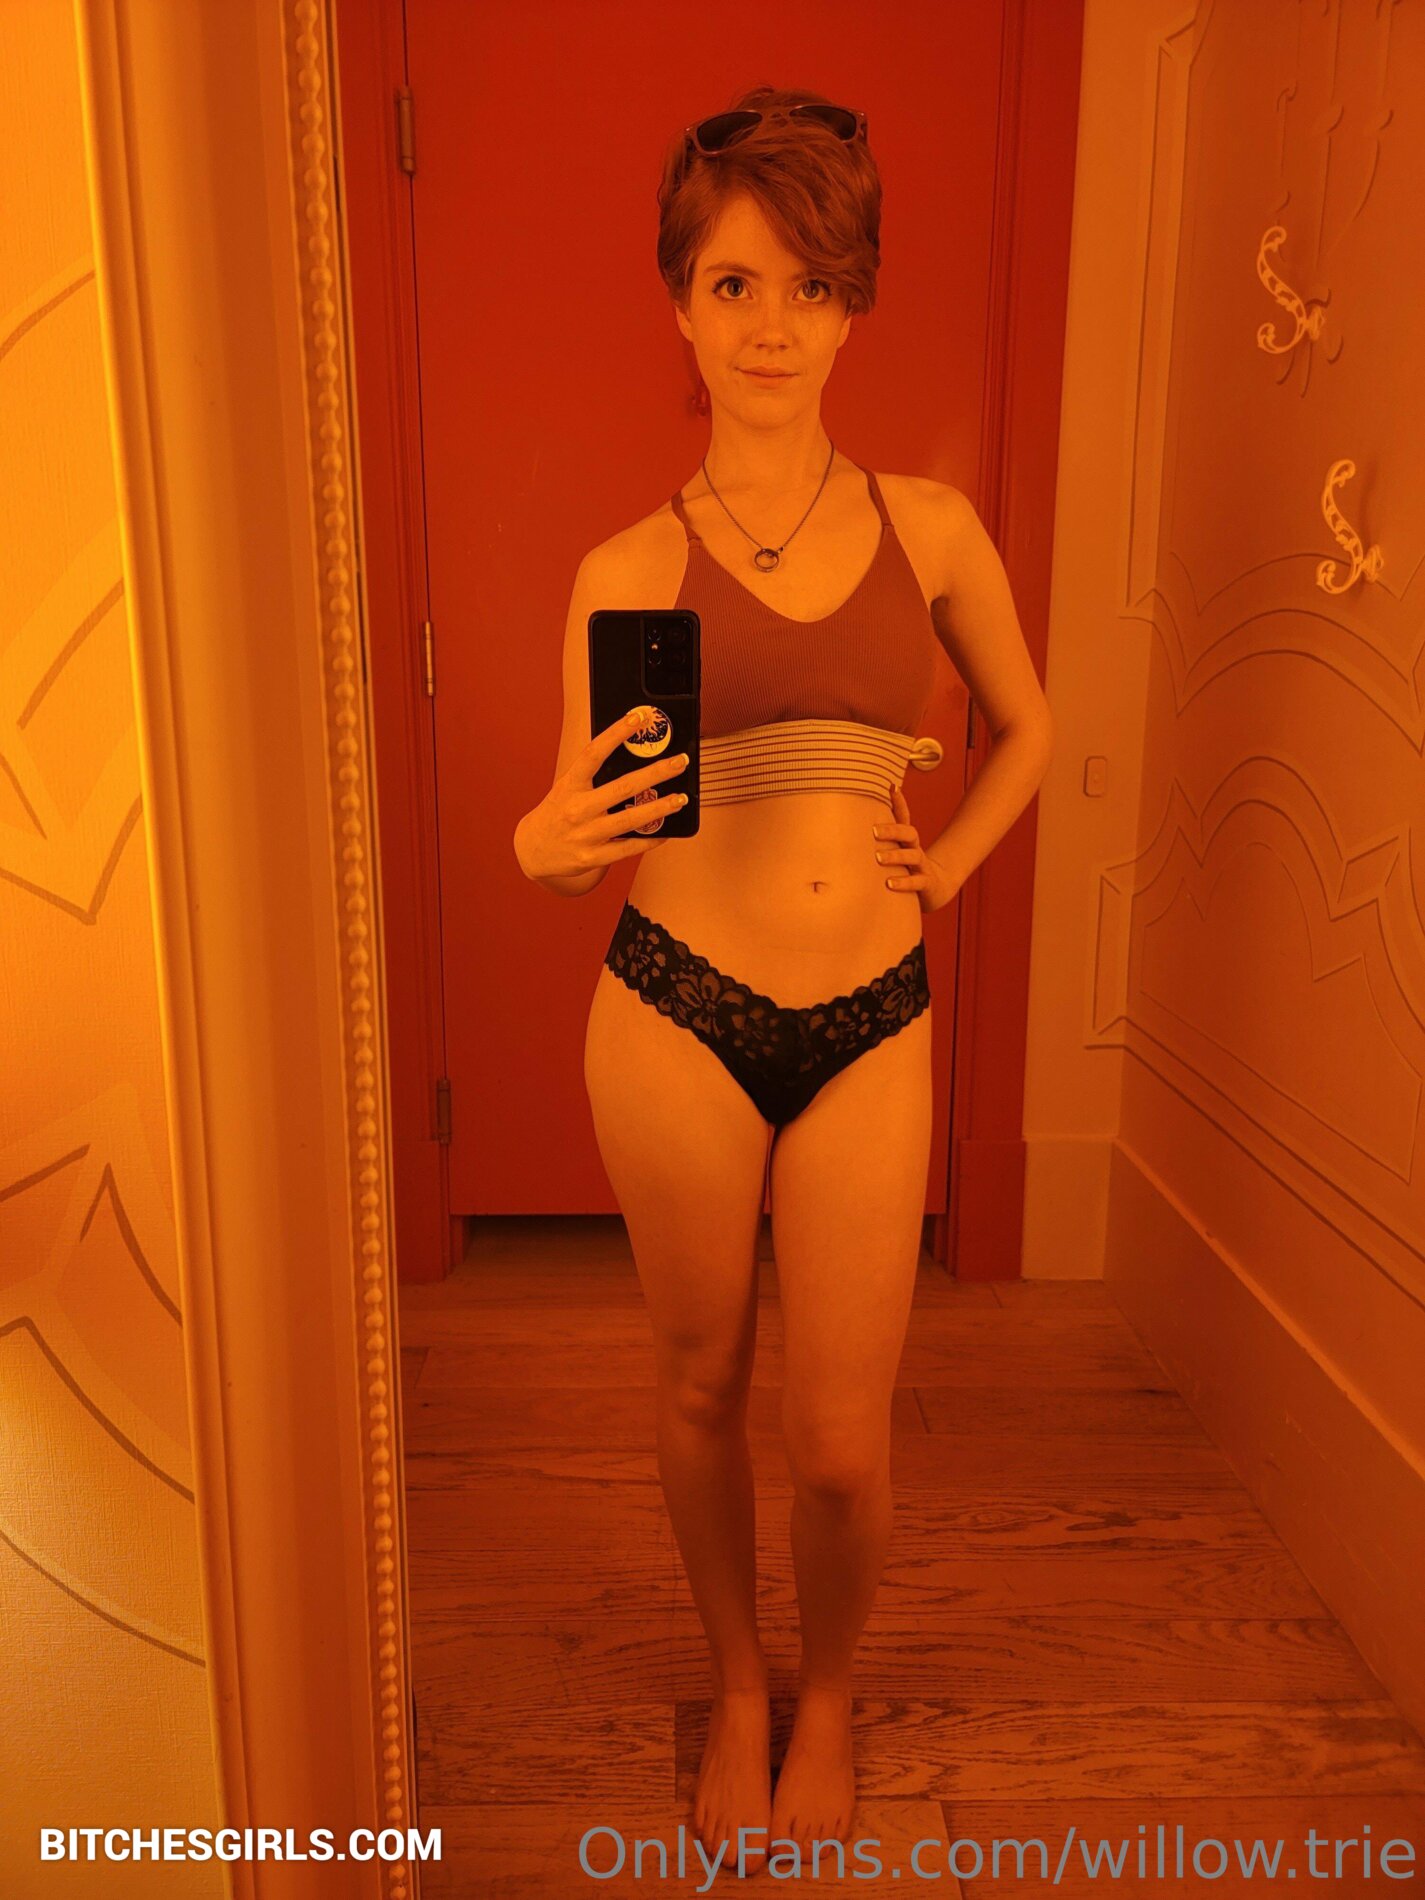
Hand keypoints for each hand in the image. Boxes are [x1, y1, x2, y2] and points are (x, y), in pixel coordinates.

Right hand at [514, 706, 688, 879]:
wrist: (533, 850)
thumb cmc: (558, 812)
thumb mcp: (568, 788)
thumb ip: (594, 776)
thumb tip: (635, 757)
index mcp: (570, 784)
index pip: (594, 753)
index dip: (617, 732)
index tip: (640, 717)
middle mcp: (577, 808)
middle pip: (623, 787)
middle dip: (656, 773)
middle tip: (681, 762)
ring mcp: (585, 835)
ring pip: (630, 820)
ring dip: (660, 808)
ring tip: (681, 798)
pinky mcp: (592, 857)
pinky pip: (628, 848)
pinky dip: (649, 840)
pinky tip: (666, 832)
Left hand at [873, 781, 958, 913]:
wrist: (936, 887)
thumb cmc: (906, 868)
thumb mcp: (896, 851)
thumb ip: (879, 841)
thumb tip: (849, 827)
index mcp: (907, 840)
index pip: (904, 818)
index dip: (899, 802)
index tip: (892, 786)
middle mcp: (915, 849)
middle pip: (909, 834)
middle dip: (893, 831)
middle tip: (874, 831)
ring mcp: (922, 866)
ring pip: (912, 856)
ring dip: (895, 856)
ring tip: (878, 858)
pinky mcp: (926, 883)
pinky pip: (917, 882)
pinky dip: (904, 883)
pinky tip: (889, 884)